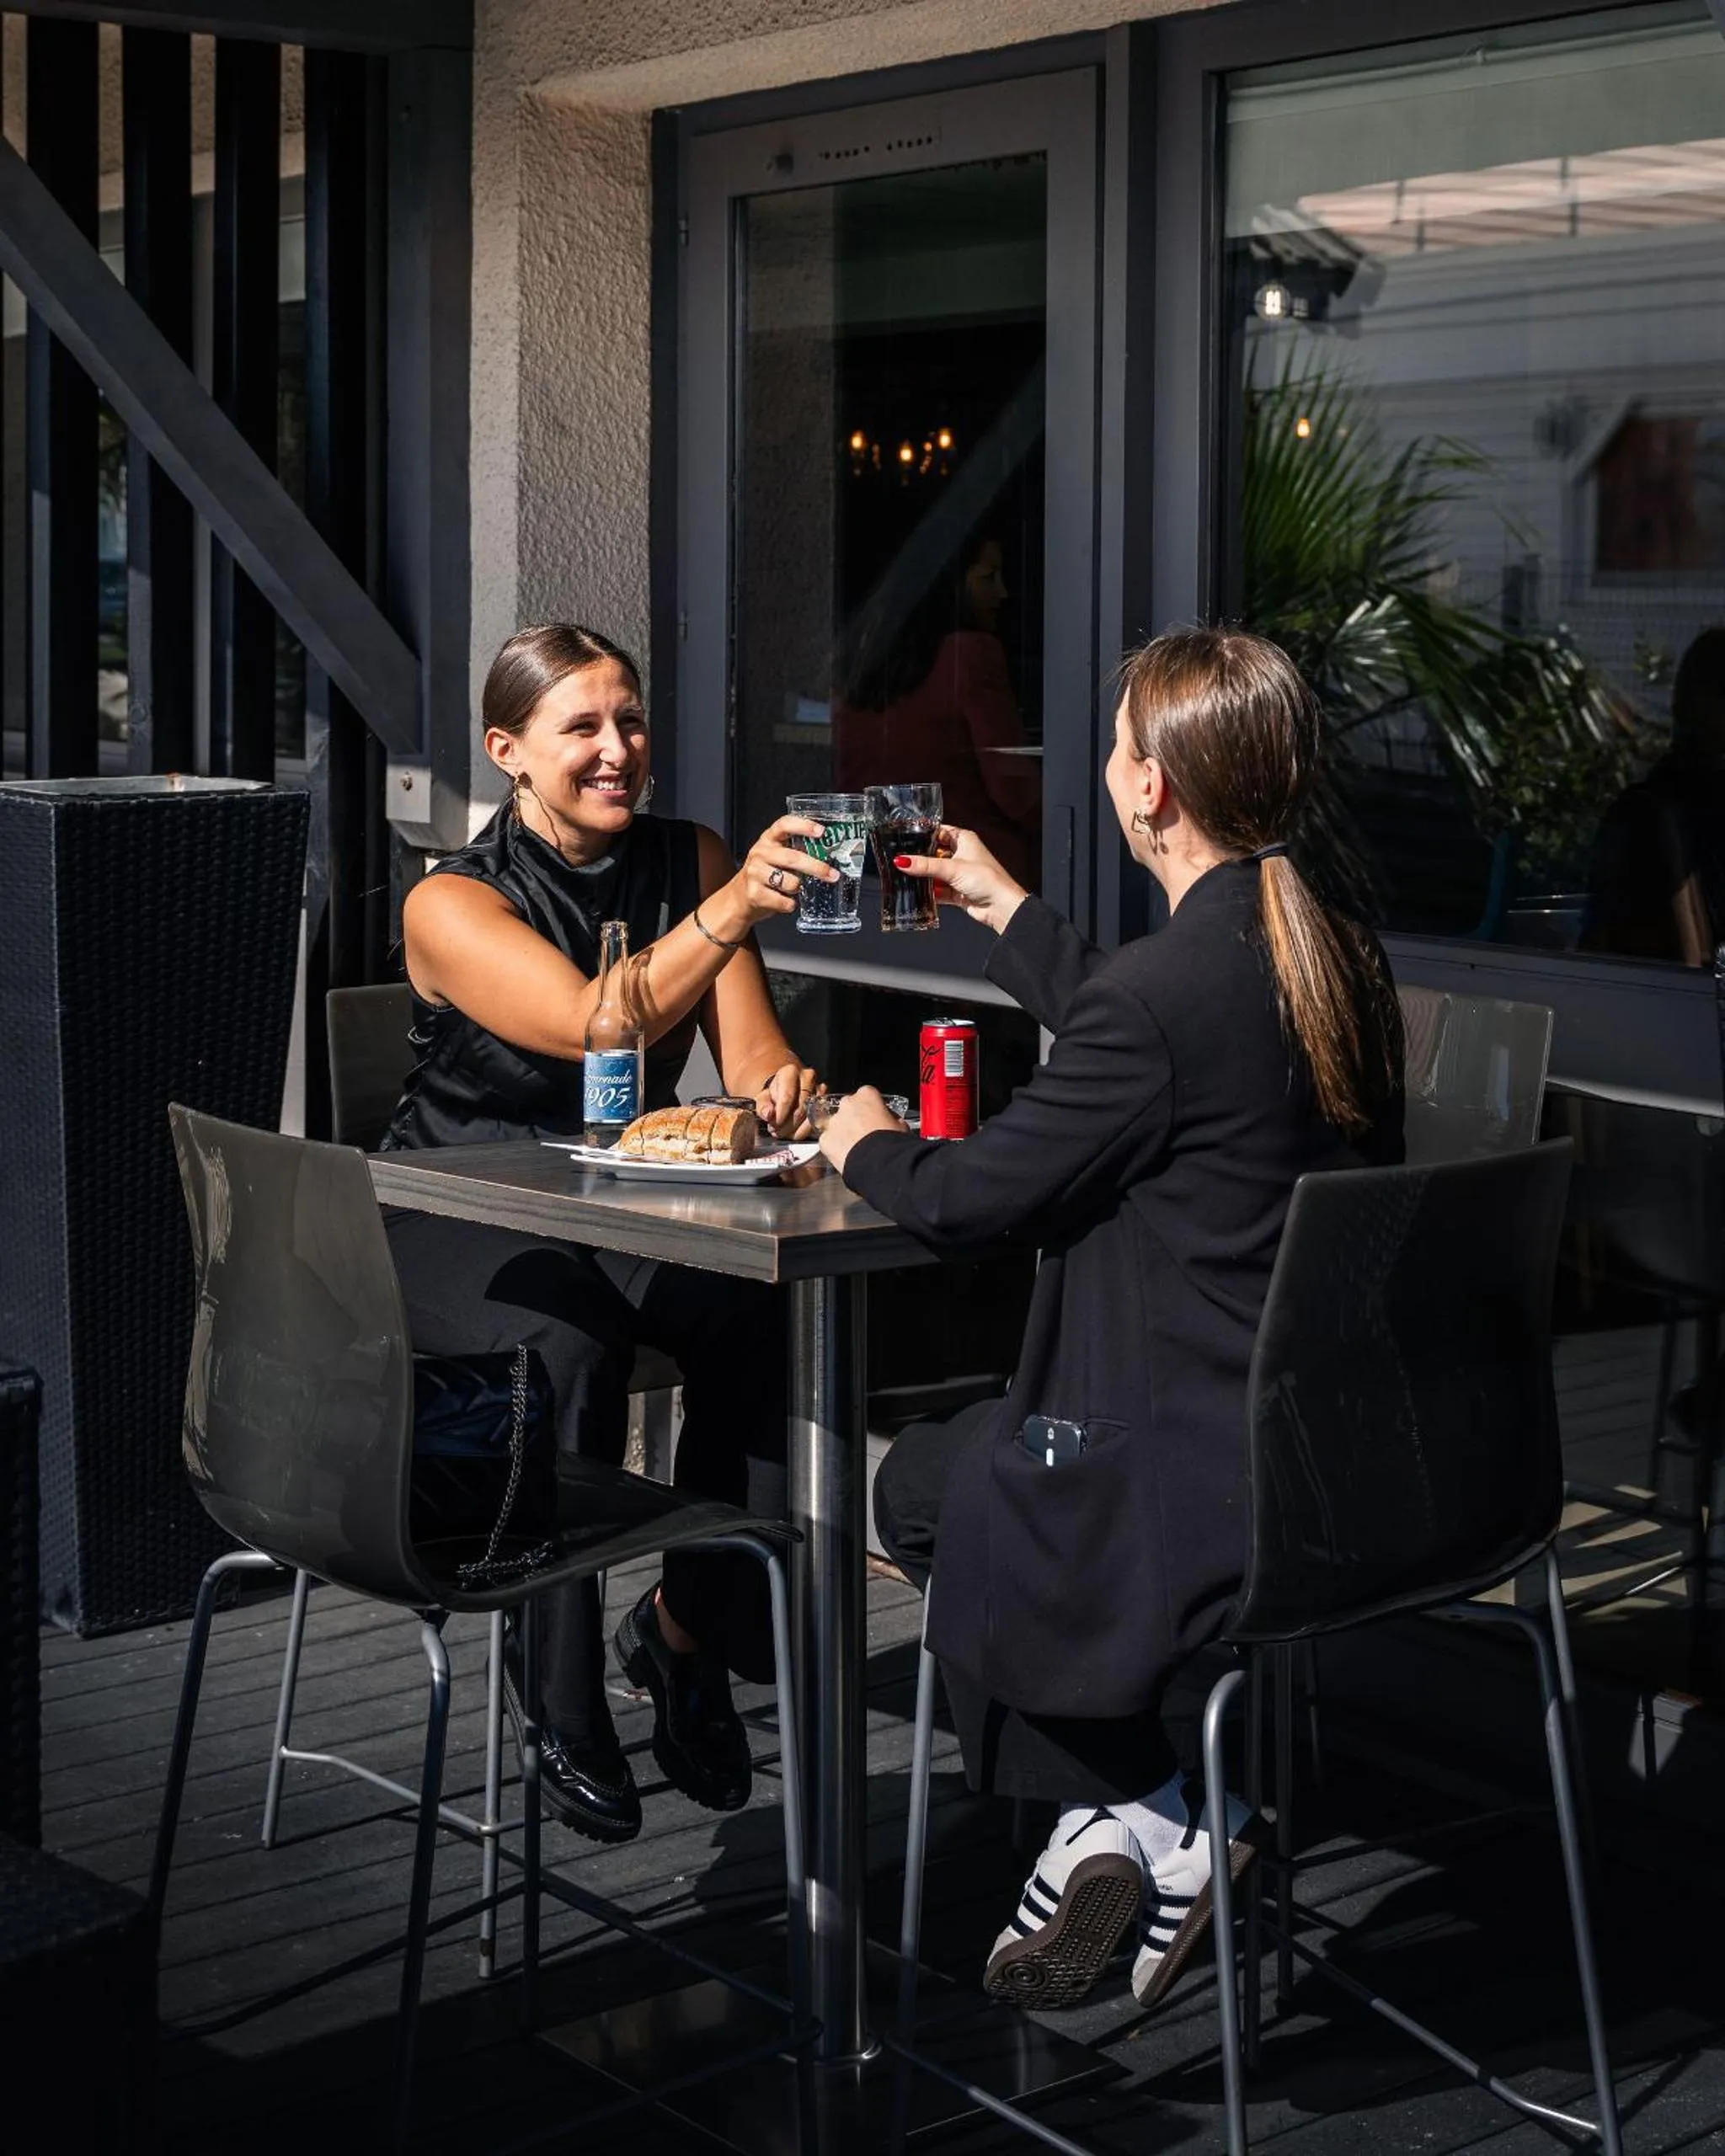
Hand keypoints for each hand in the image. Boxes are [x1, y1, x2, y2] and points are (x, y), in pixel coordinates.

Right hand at [729, 814, 836, 925]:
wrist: (739, 897)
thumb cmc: (765, 874)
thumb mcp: (776, 855)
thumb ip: (796, 851)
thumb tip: (829, 854)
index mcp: (768, 839)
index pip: (784, 825)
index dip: (803, 826)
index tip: (821, 832)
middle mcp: (760, 853)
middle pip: (792, 857)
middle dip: (816, 867)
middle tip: (832, 874)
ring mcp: (755, 873)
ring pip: (790, 882)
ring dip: (798, 888)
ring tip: (794, 888)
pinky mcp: (754, 893)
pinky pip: (784, 901)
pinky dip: (790, 904)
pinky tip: (786, 901)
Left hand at [754, 1061, 818, 1137]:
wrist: (788, 1088)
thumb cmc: (775, 1093)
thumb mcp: (763, 1097)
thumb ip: (763, 1105)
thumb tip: (768, 1114)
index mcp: (791, 1072)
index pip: (787, 1097)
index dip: (780, 1115)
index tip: (773, 1126)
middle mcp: (808, 1077)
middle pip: (800, 1108)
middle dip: (787, 1125)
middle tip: (776, 1131)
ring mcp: (820, 1089)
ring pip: (810, 1116)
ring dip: (796, 1130)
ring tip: (783, 1133)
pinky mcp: (825, 1101)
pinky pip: (818, 1121)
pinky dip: (805, 1131)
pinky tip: (794, 1133)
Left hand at [818, 1084, 907, 1175]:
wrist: (879, 1163)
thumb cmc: (892, 1143)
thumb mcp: (902, 1126)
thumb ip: (892, 1119)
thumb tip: (891, 1122)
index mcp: (867, 1095)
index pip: (868, 1096)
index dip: (873, 1108)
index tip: (876, 1118)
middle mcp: (847, 1104)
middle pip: (849, 1107)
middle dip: (855, 1118)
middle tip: (866, 1134)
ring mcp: (834, 1121)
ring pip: (836, 1125)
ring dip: (844, 1133)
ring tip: (857, 1148)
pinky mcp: (825, 1139)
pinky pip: (828, 1141)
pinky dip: (835, 1147)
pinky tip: (846, 1156)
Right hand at [889, 823, 1026, 936]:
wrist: (1001, 907)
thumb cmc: (988, 880)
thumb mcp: (952, 868)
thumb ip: (925, 865)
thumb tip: (903, 860)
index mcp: (964, 840)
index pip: (939, 832)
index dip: (923, 835)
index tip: (905, 838)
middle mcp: (962, 855)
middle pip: (934, 853)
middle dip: (921, 859)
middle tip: (903, 860)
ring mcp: (959, 873)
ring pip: (935, 873)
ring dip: (924, 877)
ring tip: (906, 877)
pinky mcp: (957, 891)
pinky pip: (938, 889)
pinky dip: (930, 892)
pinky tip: (918, 893)